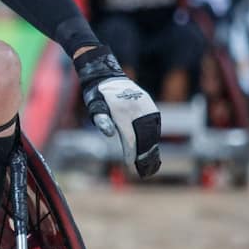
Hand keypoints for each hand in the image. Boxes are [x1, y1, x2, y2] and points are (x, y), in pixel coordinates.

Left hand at [73, 46, 161, 177]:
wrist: (107, 76)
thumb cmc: (98, 95)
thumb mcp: (94, 107)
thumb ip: (101, 120)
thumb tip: (110, 134)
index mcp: (123, 112)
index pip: (130, 139)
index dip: (131, 154)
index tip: (131, 168)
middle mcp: (138, 108)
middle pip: (144, 137)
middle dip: (144, 156)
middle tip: (143, 173)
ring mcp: (146, 106)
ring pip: (152, 132)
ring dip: (152, 149)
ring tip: (150, 165)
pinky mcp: (150, 105)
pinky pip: (155, 125)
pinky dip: (154, 138)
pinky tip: (152, 149)